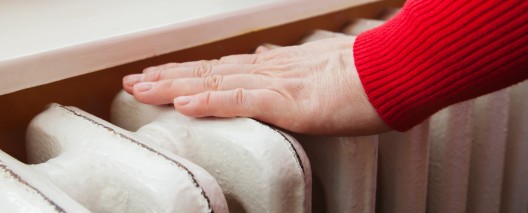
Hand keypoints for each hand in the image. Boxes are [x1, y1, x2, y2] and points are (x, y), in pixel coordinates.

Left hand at [122, 37, 389, 135]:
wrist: (398, 70)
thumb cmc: (367, 74)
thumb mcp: (320, 72)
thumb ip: (289, 72)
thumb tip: (265, 63)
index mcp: (275, 67)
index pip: (221, 70)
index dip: (187, 73)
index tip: (160, 77)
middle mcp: (268, 70)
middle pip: (207, 72)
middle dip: (166, 77)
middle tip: (133, 81)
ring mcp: (276, 83)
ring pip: (214, 81)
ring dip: (174, 85)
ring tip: (141, 88)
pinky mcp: (288, 100)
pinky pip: (242, 99)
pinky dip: (210, 100)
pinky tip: (183, 102)